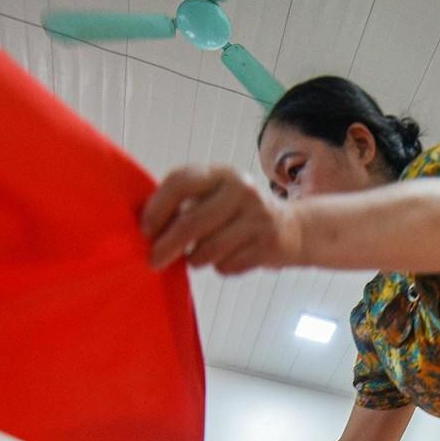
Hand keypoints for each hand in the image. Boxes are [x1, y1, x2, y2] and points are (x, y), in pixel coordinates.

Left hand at [141, 165, 302, 272]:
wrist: (294, 228)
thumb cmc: (239, 214)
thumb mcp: (216, 196)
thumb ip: (185, 204)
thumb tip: (147, 229)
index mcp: (222, 174)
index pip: (181, 182)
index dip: (157, 207)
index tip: (146, 230)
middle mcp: (241, 189)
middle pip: (191, 222)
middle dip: (167, 246)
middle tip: (154, 260)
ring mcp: (257, 217)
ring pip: (208, 249)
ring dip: (195, 259)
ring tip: (198, 256)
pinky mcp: (268, 244)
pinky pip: (227, 265)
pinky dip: (220, 267)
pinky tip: (228, 257)